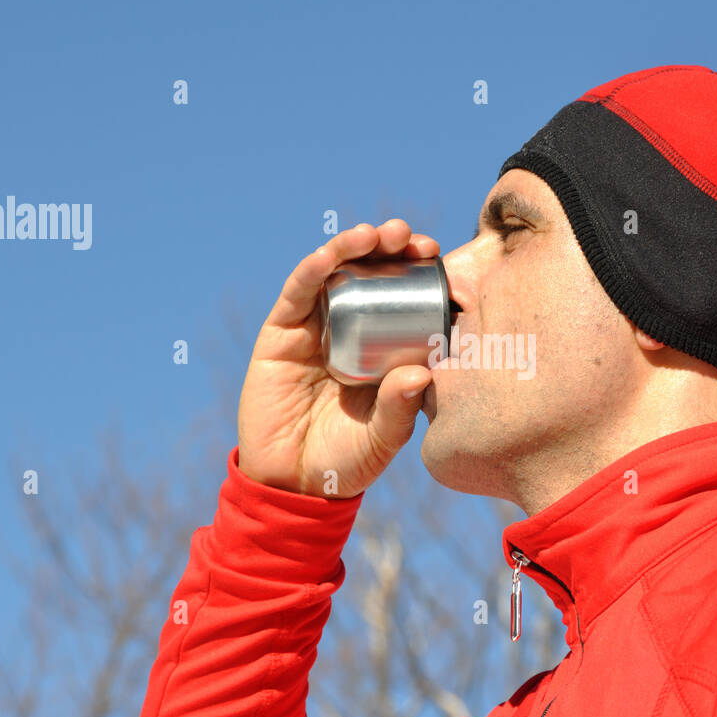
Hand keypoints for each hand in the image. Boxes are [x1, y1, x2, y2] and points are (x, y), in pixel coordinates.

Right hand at [236, 219, 439, 496]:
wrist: (292, 482)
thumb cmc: (347, 460)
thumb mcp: (383, 438)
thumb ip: (400, 408)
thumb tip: (422, 373)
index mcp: (382, 347)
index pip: (403, 296)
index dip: (417, 271)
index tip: (436, 254)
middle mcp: (350, 329)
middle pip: (370, 275)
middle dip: (388, 248)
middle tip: (407, 236)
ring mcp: (315, 328)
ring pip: (334, 274)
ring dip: (352, 246)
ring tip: (373, 234)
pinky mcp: (281, 334)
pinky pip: (297, 293)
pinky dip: (313, 268)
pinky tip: (330, 254)